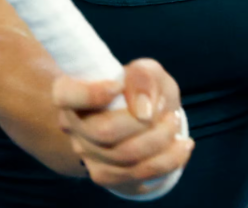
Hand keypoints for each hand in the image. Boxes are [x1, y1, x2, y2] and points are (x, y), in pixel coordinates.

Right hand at [53, 58, 193, 197]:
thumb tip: (142, 109)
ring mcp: (86, 154)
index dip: (90, 93)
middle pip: (103, 132)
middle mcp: (72, 126)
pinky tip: (181, 147)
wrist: (147, 117)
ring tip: (175, 124)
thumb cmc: (141, 88)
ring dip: (160, 140)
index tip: (117, 85)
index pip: (66, 95)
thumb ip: (143, 78)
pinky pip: (137, 175)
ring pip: (124, 157)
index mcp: (71, 93)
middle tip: (167, 112)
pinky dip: (167, 161)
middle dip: (145, 123)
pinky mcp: (105, 175)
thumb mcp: (146, 72)